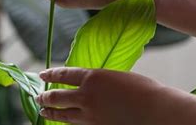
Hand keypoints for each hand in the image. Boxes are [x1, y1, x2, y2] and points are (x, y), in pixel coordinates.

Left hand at [36, 67, 174, 124]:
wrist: (156, 111)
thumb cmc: (143, 91)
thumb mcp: (115, 77)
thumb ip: (98, 80)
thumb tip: (87, 85)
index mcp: (92, 77)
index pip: (63, 74)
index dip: (51, 74)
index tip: (41, 74)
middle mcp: (86, 96)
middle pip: (57, 97)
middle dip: (45, 97)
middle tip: (38, 97)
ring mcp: (90, 115)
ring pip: (63, 115)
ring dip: (51, 113)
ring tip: (43, 111)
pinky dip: (68, 123)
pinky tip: (65, 122)